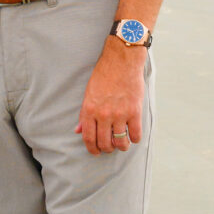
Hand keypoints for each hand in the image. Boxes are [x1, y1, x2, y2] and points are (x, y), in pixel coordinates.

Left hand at [75, 40, 145, 155]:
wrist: (121, 61)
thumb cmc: (104, 75)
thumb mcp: (89, 93)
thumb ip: (84, 114)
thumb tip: (77, 131)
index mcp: (89, 110)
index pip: (88, 138)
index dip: (92, 149)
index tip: (96, 152)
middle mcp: (103, 114)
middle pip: (104, 143)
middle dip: (107, 148)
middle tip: (110, 146)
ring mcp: (119, 114)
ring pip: (120, 143)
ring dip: (122, 146)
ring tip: (123, 143)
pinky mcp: (134, 111)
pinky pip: (135, 135)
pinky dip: (134, 138)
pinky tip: (133, 134)